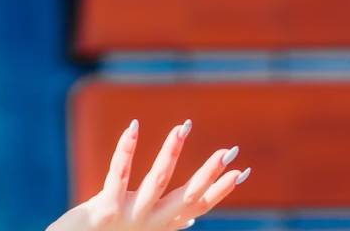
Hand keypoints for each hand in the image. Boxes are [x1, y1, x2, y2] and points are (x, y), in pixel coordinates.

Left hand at [47, 120, 250, 230]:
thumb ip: (166, 223)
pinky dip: (126, 151)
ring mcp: (130, 216)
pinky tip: (133, 128)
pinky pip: (118, 175)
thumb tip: (192, 218)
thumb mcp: (142, 230)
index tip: (243, 171)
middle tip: (229, 150)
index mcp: (161, 225)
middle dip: (209, 172)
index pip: (199, 206)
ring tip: (183, 128)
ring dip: (172, 152)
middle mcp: (151, 223)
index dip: (221, 190)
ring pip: (157, 180)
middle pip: (187, 195)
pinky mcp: (105, 209)